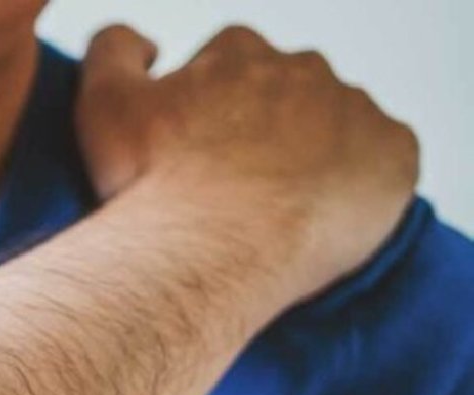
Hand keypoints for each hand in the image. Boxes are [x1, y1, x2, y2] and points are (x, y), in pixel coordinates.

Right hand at [77, 24, 417, 300]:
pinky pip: (387, 162)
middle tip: (234, 186)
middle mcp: (303, 68)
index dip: (211, 105)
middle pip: (289, 91)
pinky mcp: (394, 155)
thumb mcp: (102, 105)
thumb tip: (147, 42)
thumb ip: (114, 51)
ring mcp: (354, 109)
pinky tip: (322, 219)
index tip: (196, 149)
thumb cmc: (153, 185)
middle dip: (266, 128)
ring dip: (314, 156)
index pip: (230, 61)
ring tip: (276, 212)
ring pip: (337, 127)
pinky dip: (361, 185)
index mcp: (239, 53)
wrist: (210, 250)